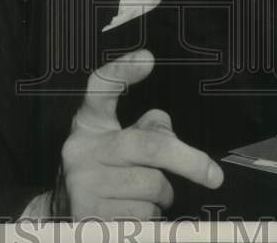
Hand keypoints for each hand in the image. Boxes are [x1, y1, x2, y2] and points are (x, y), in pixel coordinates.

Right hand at [56, 48, 223, 219]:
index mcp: (89, 124)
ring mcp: (82, 184)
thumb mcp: (118, 144)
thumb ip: (147, 129)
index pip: (100, 88)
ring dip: (162, 196)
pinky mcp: (89, 216)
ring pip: (151, 186)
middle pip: (148, 145)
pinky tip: (133, 213)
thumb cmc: (104, 174)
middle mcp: (80, 149)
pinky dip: (150, 217)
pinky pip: (142, 215)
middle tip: (213, 175)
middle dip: (189, 161)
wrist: (63, 218)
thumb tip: (168, 130)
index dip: (122, 70)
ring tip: (144, 197)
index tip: (146, 58)